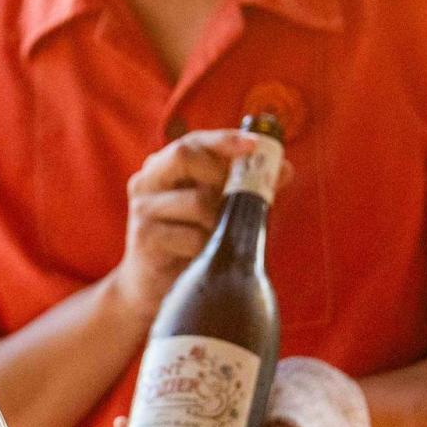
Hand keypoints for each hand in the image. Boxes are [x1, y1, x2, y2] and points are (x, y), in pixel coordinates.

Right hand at [110, 129, 252, 315]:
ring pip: (197, 201)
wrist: (151, 287)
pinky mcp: (145, 239)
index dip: (224, 139)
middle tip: (244, 195)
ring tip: (222, 235)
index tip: (253, 145)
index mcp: (162, 168)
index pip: (192, 141)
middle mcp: (147, 182)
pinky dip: (209, 245)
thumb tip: (284, 169)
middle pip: (185, 155)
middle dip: (223, 173)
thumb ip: (246, 187)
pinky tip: (205, 254)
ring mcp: (143, 209)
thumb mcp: (216, 209)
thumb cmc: (186, 242)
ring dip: (221, 220)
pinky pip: (192, 236)